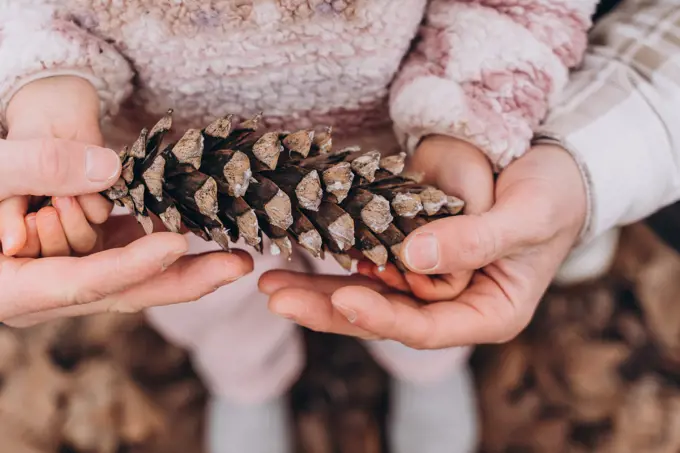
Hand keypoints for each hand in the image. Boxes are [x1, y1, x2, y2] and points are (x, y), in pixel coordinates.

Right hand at [0, 78, 253, 326]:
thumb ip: (33, 169)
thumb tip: (110, 169)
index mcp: (17, 290)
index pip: (84, 283)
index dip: (132, 265)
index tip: (177, 244)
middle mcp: (51, 294)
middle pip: (126, 292)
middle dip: (185, 280)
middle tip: (241, 265)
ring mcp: (72, 275)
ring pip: (135, 276)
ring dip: (186, 264)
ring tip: (238, 251)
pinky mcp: (84, 254)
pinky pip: (130, 252)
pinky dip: (164, 242)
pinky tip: (203, 228)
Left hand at [260, 143, 586, 348]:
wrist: (551, 167)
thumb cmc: (554, 196)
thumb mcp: (526, 216)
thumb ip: (476, 241)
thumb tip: (413, 257)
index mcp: (487, 313)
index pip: (427, 329)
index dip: (383, 318)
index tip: (342, 298)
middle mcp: (452, 305)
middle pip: (384, 316)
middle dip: (329, 309)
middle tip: (277, 297)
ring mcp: (430, 280)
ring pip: (368, 292)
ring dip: (319, 287)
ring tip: (271, 283)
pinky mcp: (414, 252)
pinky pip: (370, 261)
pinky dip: (337, 258)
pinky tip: (300, 253)